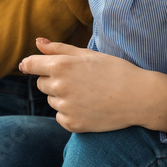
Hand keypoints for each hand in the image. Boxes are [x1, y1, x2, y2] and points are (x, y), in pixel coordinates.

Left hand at [18, 38, 166, 133]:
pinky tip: (88, 106)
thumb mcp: (86, 54)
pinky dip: (69, 112)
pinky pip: (60, 117)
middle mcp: (59, 87)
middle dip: (53, 80)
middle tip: (77, 79)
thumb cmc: (113, 70)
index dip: (30, 64)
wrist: (137, 97)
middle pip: (41, 84)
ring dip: (62, 97)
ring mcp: (65, 107)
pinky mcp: (72, 124)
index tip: (28, 66)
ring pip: (52, 100)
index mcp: (61, 65)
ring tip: (87, 93)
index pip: (31, 64)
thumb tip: (37, 41)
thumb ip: (58, 48)